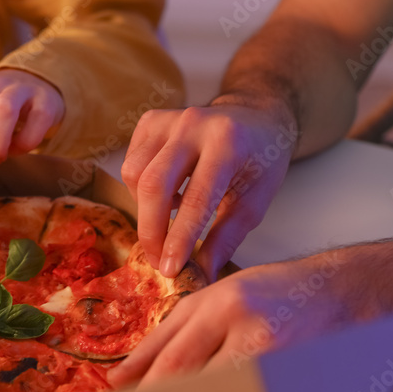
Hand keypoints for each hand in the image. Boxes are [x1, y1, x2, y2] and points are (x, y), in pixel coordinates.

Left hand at [109, 250, 350, 386]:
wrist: (342, 294)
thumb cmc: (276, 293)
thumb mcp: (216, 298)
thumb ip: (170, 333)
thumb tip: (126, 373)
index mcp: (223, 304)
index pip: (171, 357)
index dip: (140, 385)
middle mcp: (249, 330)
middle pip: (190, 383)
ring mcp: (276, 360)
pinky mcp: (296, 381)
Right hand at [120, 99, 296, 279]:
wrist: (256, 115)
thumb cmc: (260, 160)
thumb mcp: (255, 202)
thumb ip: (226, 238)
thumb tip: (203, 275)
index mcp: (228, 143)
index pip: (197, 198)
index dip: (180, 238)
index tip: (171, 270)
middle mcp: (194, 124)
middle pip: (153, 184)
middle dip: (151, 230)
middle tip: (158, 260)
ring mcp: (169, 119)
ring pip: (134, 172)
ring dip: (145, 207)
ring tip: (169, 219)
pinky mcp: (151, 120)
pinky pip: (132, 162)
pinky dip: (141, 188)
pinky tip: (167, 193)